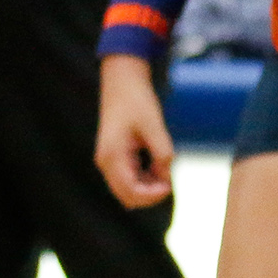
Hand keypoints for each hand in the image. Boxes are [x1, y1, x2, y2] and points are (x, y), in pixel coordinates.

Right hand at [95, 54, 175, 207]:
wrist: (122, 81)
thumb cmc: (136, 99)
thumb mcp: (153, 124)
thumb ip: (162, 151)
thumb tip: (167, 176)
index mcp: (112, 156)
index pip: (130, 192)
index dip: (151, 196)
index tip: (170, 186)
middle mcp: (107, 162)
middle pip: (128, 196)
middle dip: (150, 194)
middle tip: (170, 180)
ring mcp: (110, 161)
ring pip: (129, 189)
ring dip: (148, 187)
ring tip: (165, 169)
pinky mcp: (117, 157)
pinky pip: (131, 178)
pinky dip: (146, 178)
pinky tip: (159, 165)